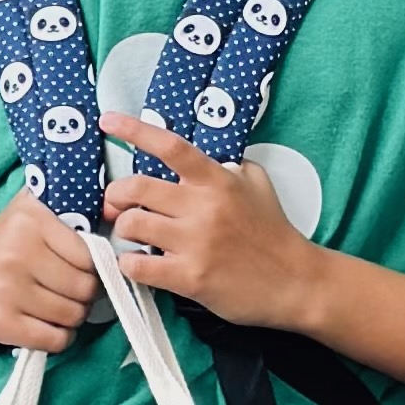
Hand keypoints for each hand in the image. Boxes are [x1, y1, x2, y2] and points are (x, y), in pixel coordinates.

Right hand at [0, 187, 99, 352]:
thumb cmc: (7, 242)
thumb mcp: (32, 209)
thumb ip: (69, 203)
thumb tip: (113, 212)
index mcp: (30, 221)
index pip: (89, 255)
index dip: (94, 266)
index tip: (85, 268)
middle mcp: (15, 254)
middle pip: (84, 288)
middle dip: (86, 294)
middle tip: (75, 290)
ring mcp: (6, 291)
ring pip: (72, 316)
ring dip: (74, 315)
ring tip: (61, 304)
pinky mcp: (0, 323)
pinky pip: (55, 340)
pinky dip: (60, 337)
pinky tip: (50, 324)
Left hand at [101, 111, 316, 326]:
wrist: (296, 282)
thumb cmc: (274, 233)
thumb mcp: (258, 184)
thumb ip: (226, 167)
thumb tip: (201, 158)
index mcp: (218, 181)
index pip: (170, 146)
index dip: (134, 129)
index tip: (108, 122)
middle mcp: (204, 207)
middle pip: (135, 187)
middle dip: (116, 196)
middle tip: (116, 206)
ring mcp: (196, 243)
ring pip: (131, 225)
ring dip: (124, 230)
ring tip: (135, 238)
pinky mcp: (190, 277)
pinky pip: (138, 266)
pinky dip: (129, 264)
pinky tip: (139, 263)